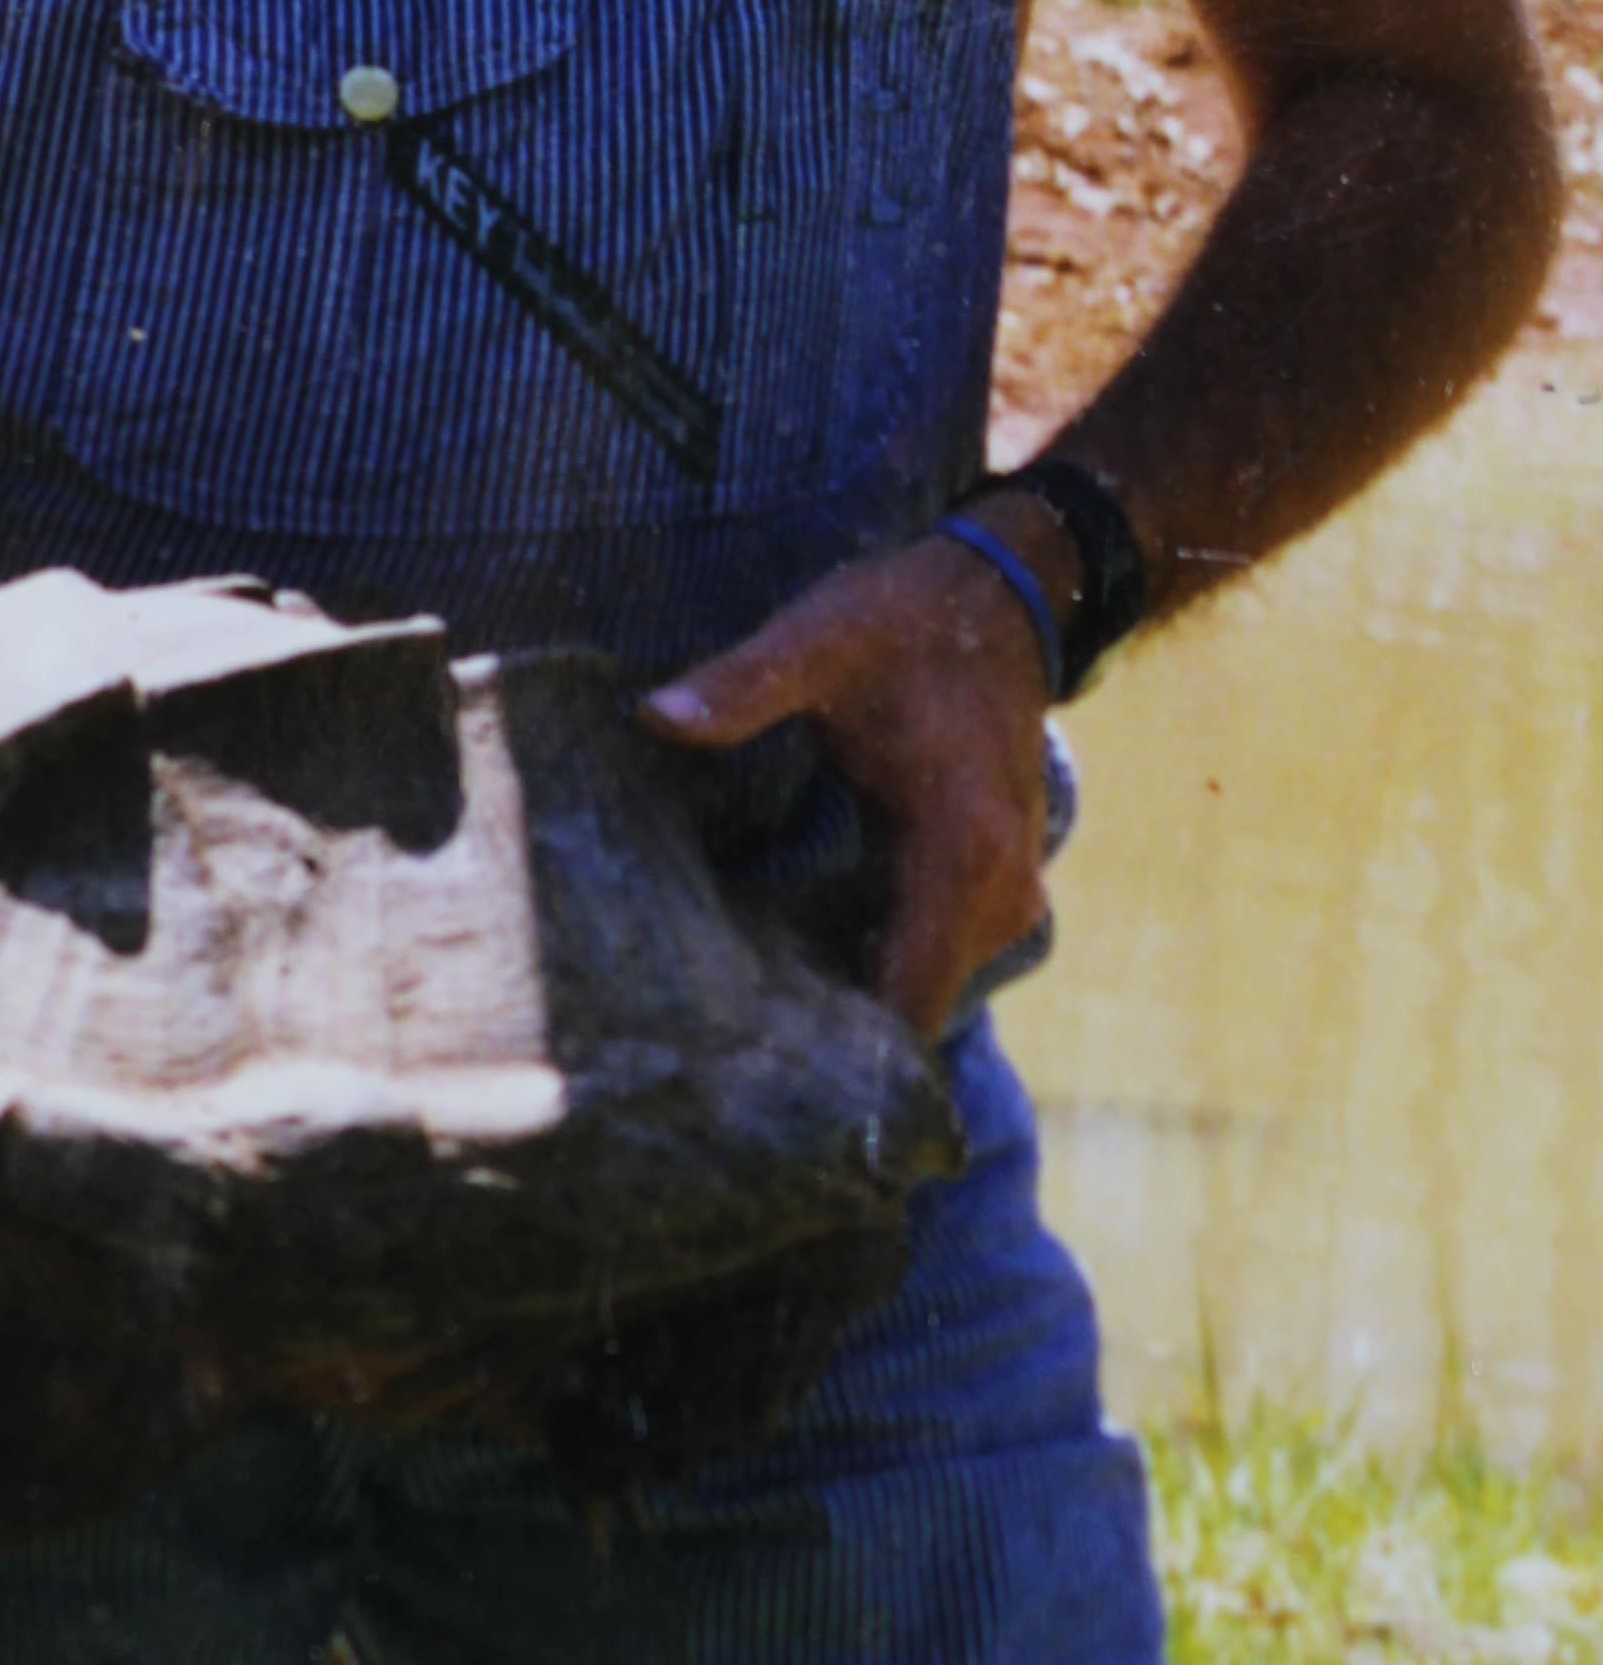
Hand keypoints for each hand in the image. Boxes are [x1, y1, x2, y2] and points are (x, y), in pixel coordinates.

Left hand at [640, 533, 1057, 1038]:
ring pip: (920, 990)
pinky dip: (864, 960)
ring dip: (843, 998)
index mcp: (960, 851)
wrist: (1008, 597)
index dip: (835, 1049)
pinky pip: (925, 955)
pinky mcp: (991, 890)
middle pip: (910, 1012)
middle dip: (825, 1035)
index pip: (906, 1000)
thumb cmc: (909, 620)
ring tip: (740, 1002)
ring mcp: (1004, 897)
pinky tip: (786, 953)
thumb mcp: (820, 639)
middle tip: (717, 1039)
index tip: (747, 1067)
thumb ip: (744, 685)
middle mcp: (998, 894)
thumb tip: (655, 717)